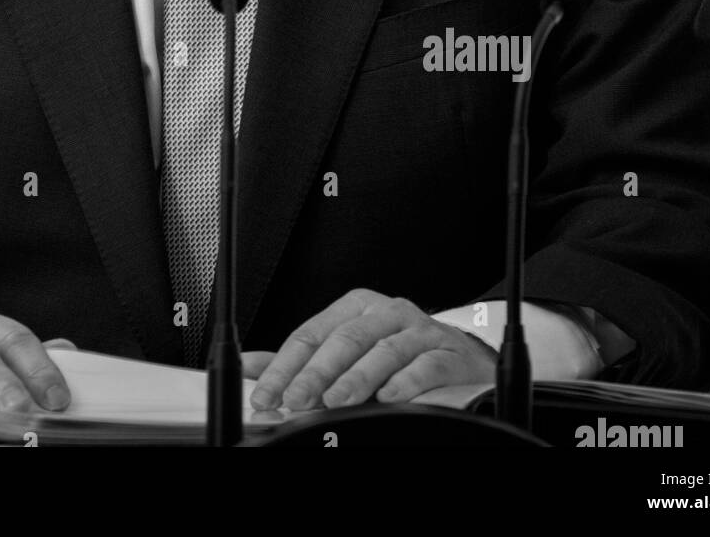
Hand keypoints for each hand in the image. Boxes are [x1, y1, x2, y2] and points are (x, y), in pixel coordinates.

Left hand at [247, 289, 496, 410]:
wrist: (459, 357)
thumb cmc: (396, 352)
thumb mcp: (345, 349)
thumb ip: (300, 362)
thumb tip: (250, 368)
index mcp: (355, 308)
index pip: (312, 333)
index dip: (286, 365)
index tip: (266, 393)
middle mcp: (385, 312)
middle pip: (345, 339)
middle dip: (317, 372)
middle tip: (296, 399)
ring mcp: (418, 330)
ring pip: (384, 350)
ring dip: (357, 378)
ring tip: (336, 401)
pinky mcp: (447, 351)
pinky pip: (424, 364)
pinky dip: (405, 381)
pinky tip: (388, 396)